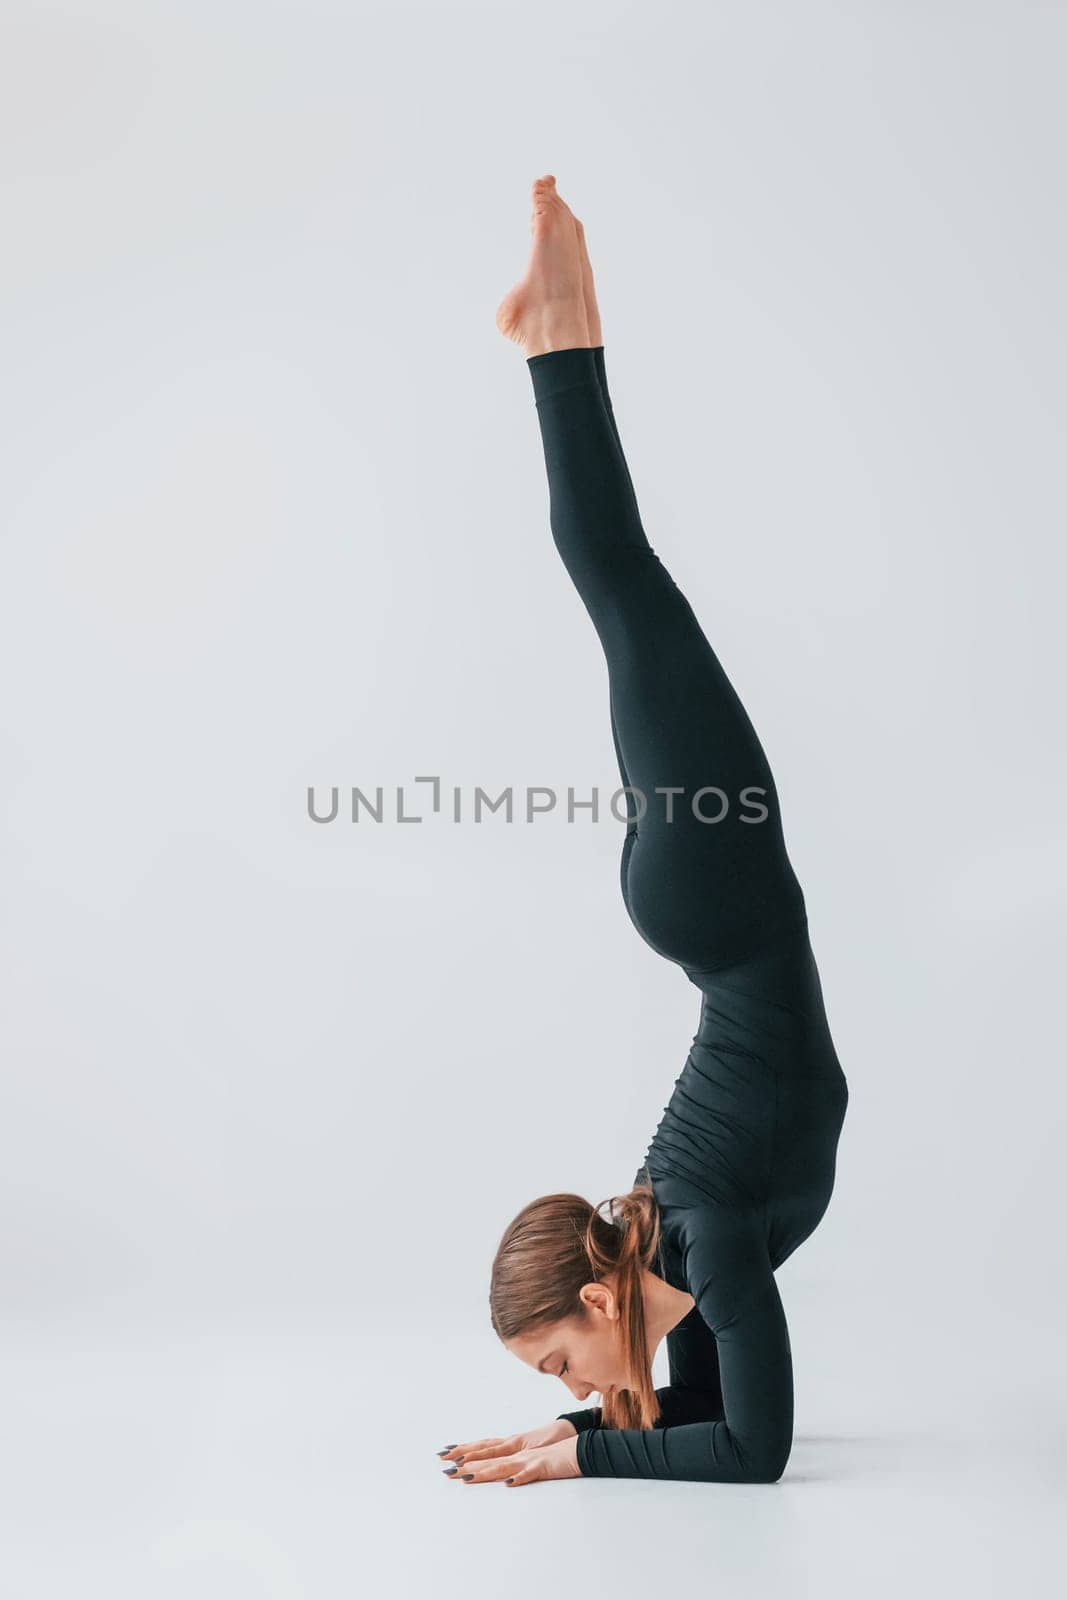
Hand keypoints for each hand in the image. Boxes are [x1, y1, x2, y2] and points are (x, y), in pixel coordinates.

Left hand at [438, 1417, 575, 1466]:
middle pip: (487, 1456)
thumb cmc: (556, 1450)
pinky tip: (509, 1483)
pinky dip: (519, 1477)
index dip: (465, 1451)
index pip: (485, 1448)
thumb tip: (501, 1473)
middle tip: (445, 1469)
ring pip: (502, 1465)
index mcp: (514, 1447)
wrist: (579, 1443)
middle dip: (465, 1462)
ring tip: (465, 1476)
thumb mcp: (532, 1455)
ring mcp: (529, 1457)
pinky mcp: (544, 1466)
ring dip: (484, 1471)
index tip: (446, 1454)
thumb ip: (516, 1461)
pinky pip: (530, 1473)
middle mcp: (517, 1450)